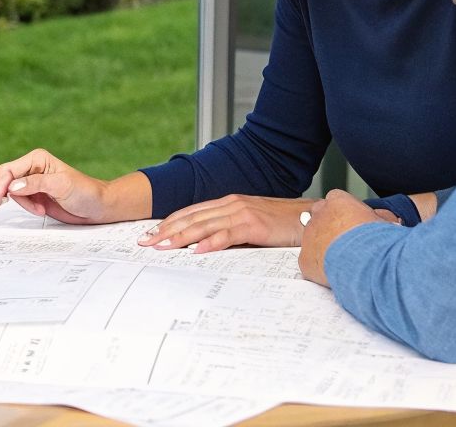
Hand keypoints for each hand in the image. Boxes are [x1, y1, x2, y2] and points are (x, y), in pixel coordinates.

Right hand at [0, 149, 130, 224]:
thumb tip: (12, 186)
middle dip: (8, 196)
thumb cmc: (85, 192)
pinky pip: (19, 201)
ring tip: (41, 209)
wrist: (98, 207)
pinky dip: (26, 209)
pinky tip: (39, 210)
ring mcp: (33, 183)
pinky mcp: (35, 196)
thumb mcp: (61, 186)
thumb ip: (36, 184)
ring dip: (23, 205)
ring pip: (11, 193)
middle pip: (5, 181)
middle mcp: (32, 169)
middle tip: (9, 209)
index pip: (8, 170)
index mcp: (37, 159)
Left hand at [137, 195, 315, 252]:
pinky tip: (197, 251)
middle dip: (166, 230)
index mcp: (228, 204)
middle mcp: (231, 205)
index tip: (150, 234)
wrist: (311, 218)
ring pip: (204, 225)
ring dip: (180, 237)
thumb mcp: (250, 225)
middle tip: (144, 242)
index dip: (169, 223)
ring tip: (161, 246)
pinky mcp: (255, 225)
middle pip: (191, 218)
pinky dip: (211, 242)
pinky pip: (228, 235)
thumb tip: (206, 246)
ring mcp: (242, 213)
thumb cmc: (282, 225)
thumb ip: (230, 231)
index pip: (191, 213)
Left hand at [297, 189, 386, 287]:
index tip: (353, 225)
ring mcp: (309, 236)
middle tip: (346, 242)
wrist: (366, 260)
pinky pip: (310, 262)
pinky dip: (320, 268)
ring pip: (312, 240)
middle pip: (320, 217)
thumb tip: (390, 222)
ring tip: (343, 260)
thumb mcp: (382, 221)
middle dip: (329, 228)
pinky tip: (334, 274)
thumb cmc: (377, 238)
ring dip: (324, 248)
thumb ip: (380, 218)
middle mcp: (319, 215)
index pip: (335, 201)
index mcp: (338, 201)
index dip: (344, 214)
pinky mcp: (305, 258)